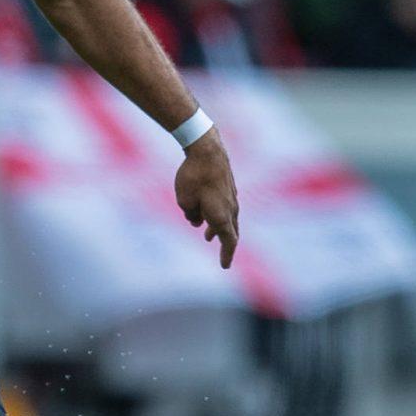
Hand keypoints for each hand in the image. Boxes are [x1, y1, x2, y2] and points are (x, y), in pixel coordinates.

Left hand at [174, 131, 239, 267]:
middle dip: (224, 243)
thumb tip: (195, 219)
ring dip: (218, 228)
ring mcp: (231, 196)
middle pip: (231, 232)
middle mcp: (231, 209)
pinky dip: (217, 213)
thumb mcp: (184, 201)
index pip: (229, 242)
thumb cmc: (193, 177)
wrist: (206, 149)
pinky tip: (206, 210)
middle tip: (222, 255)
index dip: (227, 255)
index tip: (224, 266)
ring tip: (207, 235)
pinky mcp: (228, 185)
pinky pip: (224, 205)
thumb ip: (190, 214)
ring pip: (227, 218)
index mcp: (222, 217)